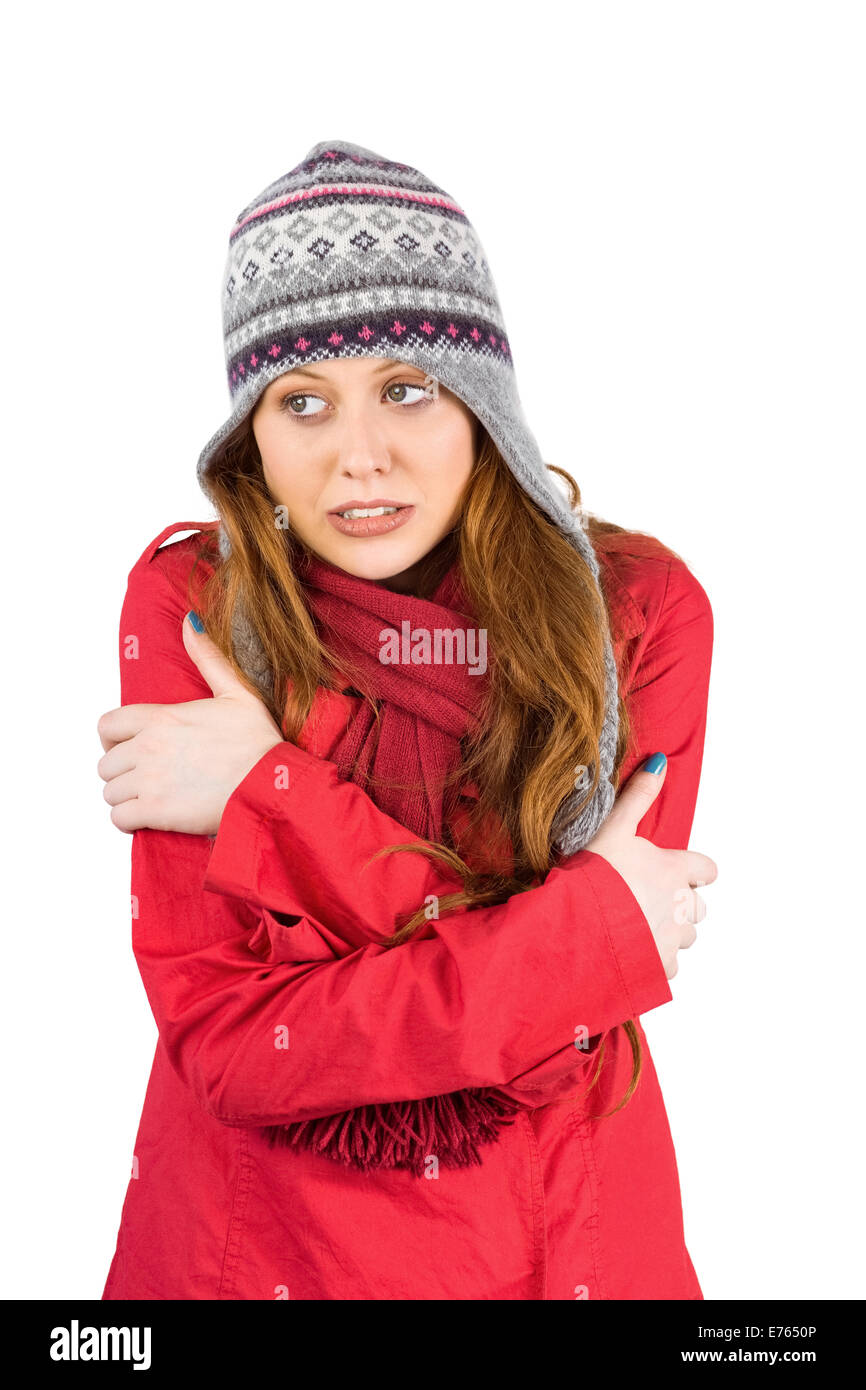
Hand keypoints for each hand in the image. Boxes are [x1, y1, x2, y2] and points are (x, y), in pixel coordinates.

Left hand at [96, 611, 284, 835]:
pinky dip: (128, 820)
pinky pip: (119, 819)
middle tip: (144, 776)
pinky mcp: (156, 812)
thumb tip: (191, 621)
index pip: (107, 726)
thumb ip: (208, 657)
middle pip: (106, 763)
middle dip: (122, 770)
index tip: (129, 747)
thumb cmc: (259, 743)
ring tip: (150, 797)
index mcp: (161, 718)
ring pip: (109, 791)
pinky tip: (149, 817)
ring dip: (125, 797)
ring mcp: (149, 781)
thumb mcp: (237, 691)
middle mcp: (147, 748)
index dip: (113, 739)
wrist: (270, 786)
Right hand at [585, 756, 717, 979]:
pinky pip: (669, 965)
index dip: (693, 870)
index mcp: (674, 870)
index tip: (676, 871)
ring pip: (685, 936)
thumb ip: (639, 796)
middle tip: (646, 899)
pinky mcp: (660, 966)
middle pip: (699, 907)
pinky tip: (630, 950)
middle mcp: (681, 905)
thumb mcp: (613, 828)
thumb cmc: (592, 876)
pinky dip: (654, 959)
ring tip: (636, 925)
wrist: (574, 924)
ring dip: (669, 931)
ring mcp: (672, 938)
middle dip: (680, 903)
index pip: (707, 869)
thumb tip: (661, 762)